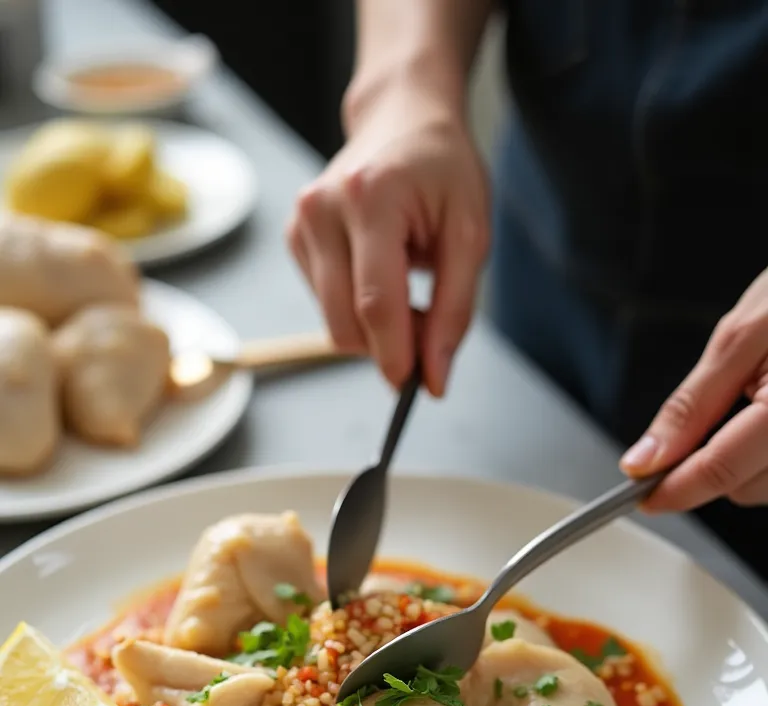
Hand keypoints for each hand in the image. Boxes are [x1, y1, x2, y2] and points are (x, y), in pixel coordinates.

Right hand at [286, 81, 488, 396]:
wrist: (403, 119)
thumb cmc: (442, 171)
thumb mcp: (471, 234)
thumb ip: (455, 311)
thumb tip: (433, 379)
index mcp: (371, 198)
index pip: (376, 303)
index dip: (396, 355)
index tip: (417, 387)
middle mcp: (322, 209)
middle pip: (346, 323)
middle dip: (387, 346)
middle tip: (428, 332)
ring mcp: (301, 224)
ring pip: (332, 323)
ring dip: (373, 330)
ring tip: (409, 293)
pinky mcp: (293, 238)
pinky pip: (325, 306)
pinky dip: (356, 309)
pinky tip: (379, 275)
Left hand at [621, 267, 767, 509]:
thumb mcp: (742, 336)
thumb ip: (692, 406)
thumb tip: (644, 460)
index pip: (723, 471)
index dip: (675, 488)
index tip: (642, 494)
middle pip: (745, 488)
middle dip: (716, 463)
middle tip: (725, 405)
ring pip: (766, 486)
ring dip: (749, 460)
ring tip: (764, 397)